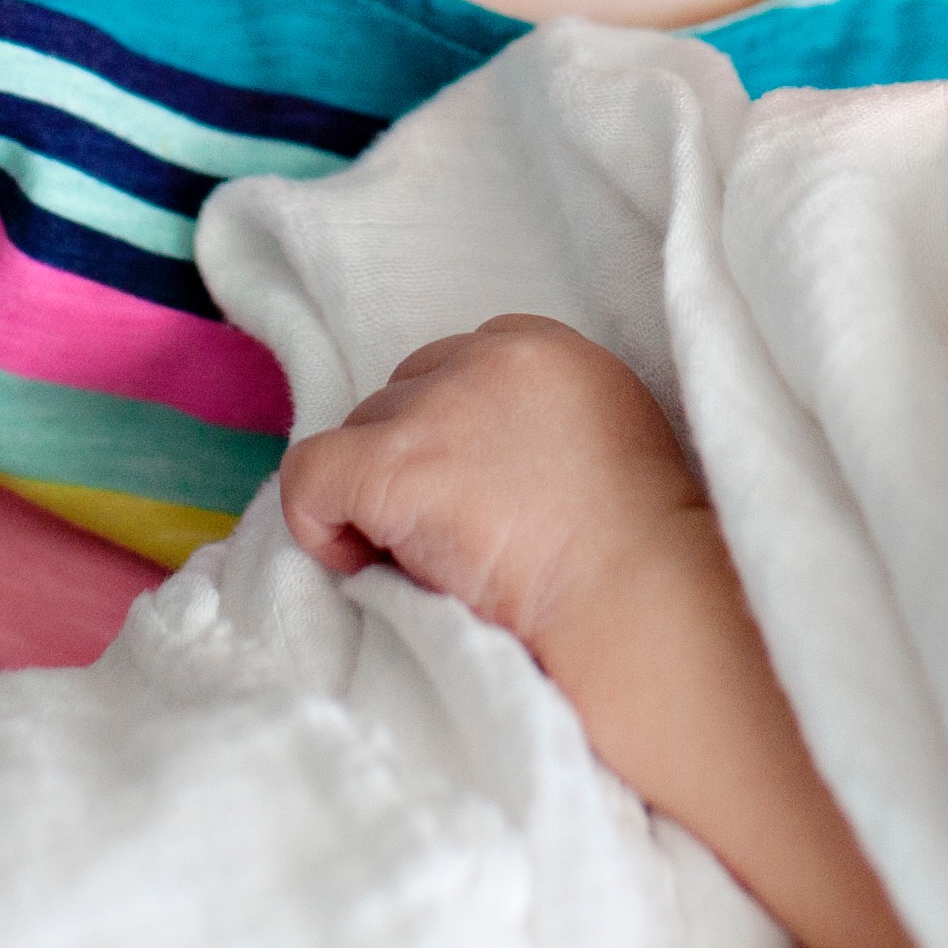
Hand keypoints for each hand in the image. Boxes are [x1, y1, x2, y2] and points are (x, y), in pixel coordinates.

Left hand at [276, 316, 710, 654]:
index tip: (467, 494)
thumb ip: (539, 425)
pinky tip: (359, 564)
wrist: (637, 598)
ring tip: (425, 559)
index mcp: (545, 348)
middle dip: (411, 462)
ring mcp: (438, 409)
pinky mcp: (396, 465)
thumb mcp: (609, 443)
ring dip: (376, 496)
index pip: (453, 366)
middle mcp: (487, 358)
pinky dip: (317, 522)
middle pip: (401, 396)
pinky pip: (310, 476)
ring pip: (358, 434)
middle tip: (446, 537)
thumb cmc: (637, 553)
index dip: (446, 434)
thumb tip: (471, 462)